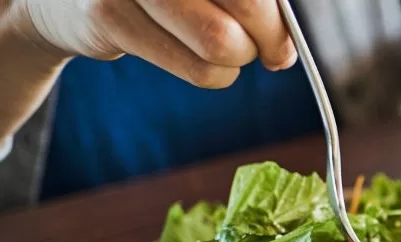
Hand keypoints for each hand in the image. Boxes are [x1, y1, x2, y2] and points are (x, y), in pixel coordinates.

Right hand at [16, 0, 297, 87]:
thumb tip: (292, 29)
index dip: (282, 12)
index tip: (288, 31)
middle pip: (249, 3)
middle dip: (270, 38)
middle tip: (273, 52)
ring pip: (223, 43)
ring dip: (240, 60)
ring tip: (230, 52)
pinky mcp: (108, 14)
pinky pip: (198, 69)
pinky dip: (216, 75)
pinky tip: (203, 62)